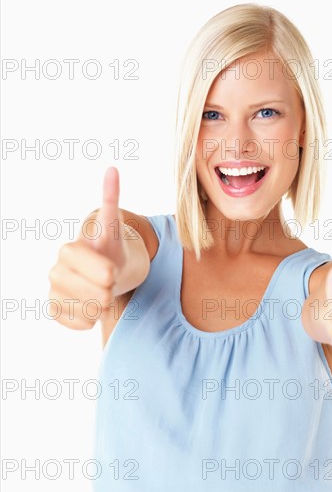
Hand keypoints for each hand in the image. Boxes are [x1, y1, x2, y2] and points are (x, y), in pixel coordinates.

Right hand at [47, 167, 126, 328]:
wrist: (111, 269)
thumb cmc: (113, 247)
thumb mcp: (115, 226)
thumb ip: (111, 201)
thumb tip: (112, 169)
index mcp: (70, 249)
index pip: (77, 263)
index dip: (99, 270)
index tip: (113, 272)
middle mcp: (58, 269)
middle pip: (79, 288)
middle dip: (102, 290)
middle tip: (112, 285)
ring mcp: (56, 289)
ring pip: (76, 307)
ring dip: (95, 307)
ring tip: (105, 297)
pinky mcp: (57, 308)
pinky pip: (68, 321)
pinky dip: (82, 322)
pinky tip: (93, 313)